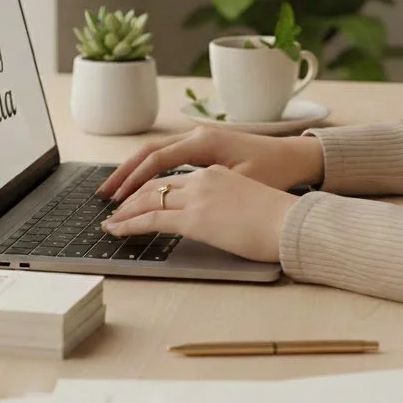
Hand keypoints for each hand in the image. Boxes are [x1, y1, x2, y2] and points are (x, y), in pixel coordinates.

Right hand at [95, 126, 323, 201]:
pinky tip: (143, 185)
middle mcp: (197, 136)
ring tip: (115, 191)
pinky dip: (151, 170)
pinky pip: (170, 157)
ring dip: (135, 171)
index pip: (156, 160)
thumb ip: (209, 189)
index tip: (117, 201)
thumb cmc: (276, 170)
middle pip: (149, 152)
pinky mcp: (206, 149)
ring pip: (157, 153)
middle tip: (104, 196)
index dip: (133, 181)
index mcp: (203, 142)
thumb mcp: (242, 182)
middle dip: (124, 174)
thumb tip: (175, 200)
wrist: (299, 158)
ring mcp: (201, 140)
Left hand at [102, 165, 297, 262]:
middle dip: (130, 196)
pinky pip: (151, 219)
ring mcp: (197, 196)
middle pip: (155, 183)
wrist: (291, 222)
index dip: (150, 186)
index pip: (173, 177)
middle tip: (113, 207)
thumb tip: (215, 218)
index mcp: (215, 172)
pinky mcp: (194, 218)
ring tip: (110, 222)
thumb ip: (225, 203)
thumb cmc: (278, 218)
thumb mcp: (247, 201)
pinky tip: (116, 231)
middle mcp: (202, 177)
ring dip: (125, 211)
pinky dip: (129, 224)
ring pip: (148, 199)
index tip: (136, 197)